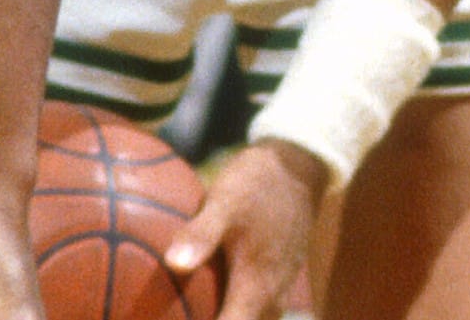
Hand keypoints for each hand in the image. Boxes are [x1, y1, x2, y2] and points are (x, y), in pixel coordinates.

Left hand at [166, 138, 327, 319]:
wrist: (297, 165)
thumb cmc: (258, 183)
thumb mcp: (226, 200)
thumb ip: (202, 234)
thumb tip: (173, 264)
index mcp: (256, 289)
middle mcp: (271, 299)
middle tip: (172, 315)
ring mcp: (276, 290)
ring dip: (223, 317)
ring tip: (187, 310)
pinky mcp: (275, 279)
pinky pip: (252, 310)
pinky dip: (230, 309)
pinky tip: (207, 298)